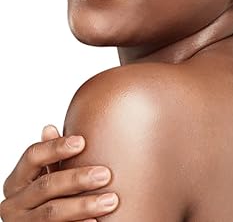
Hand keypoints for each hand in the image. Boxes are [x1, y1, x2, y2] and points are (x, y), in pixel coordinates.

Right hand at [0, 124, 118, 220]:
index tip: (82, 142)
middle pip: (46, 185)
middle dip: (77, 179)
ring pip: (52, 212)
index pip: (33, 156)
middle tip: (105, 174)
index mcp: (17, 181)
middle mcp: (14, 203)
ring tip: (110, 200)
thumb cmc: (48, 198)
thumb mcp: (43, 177)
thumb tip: (49, 128)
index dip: (56, 147)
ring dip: (83, 205)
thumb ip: (49, 157)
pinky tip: (95, 221)